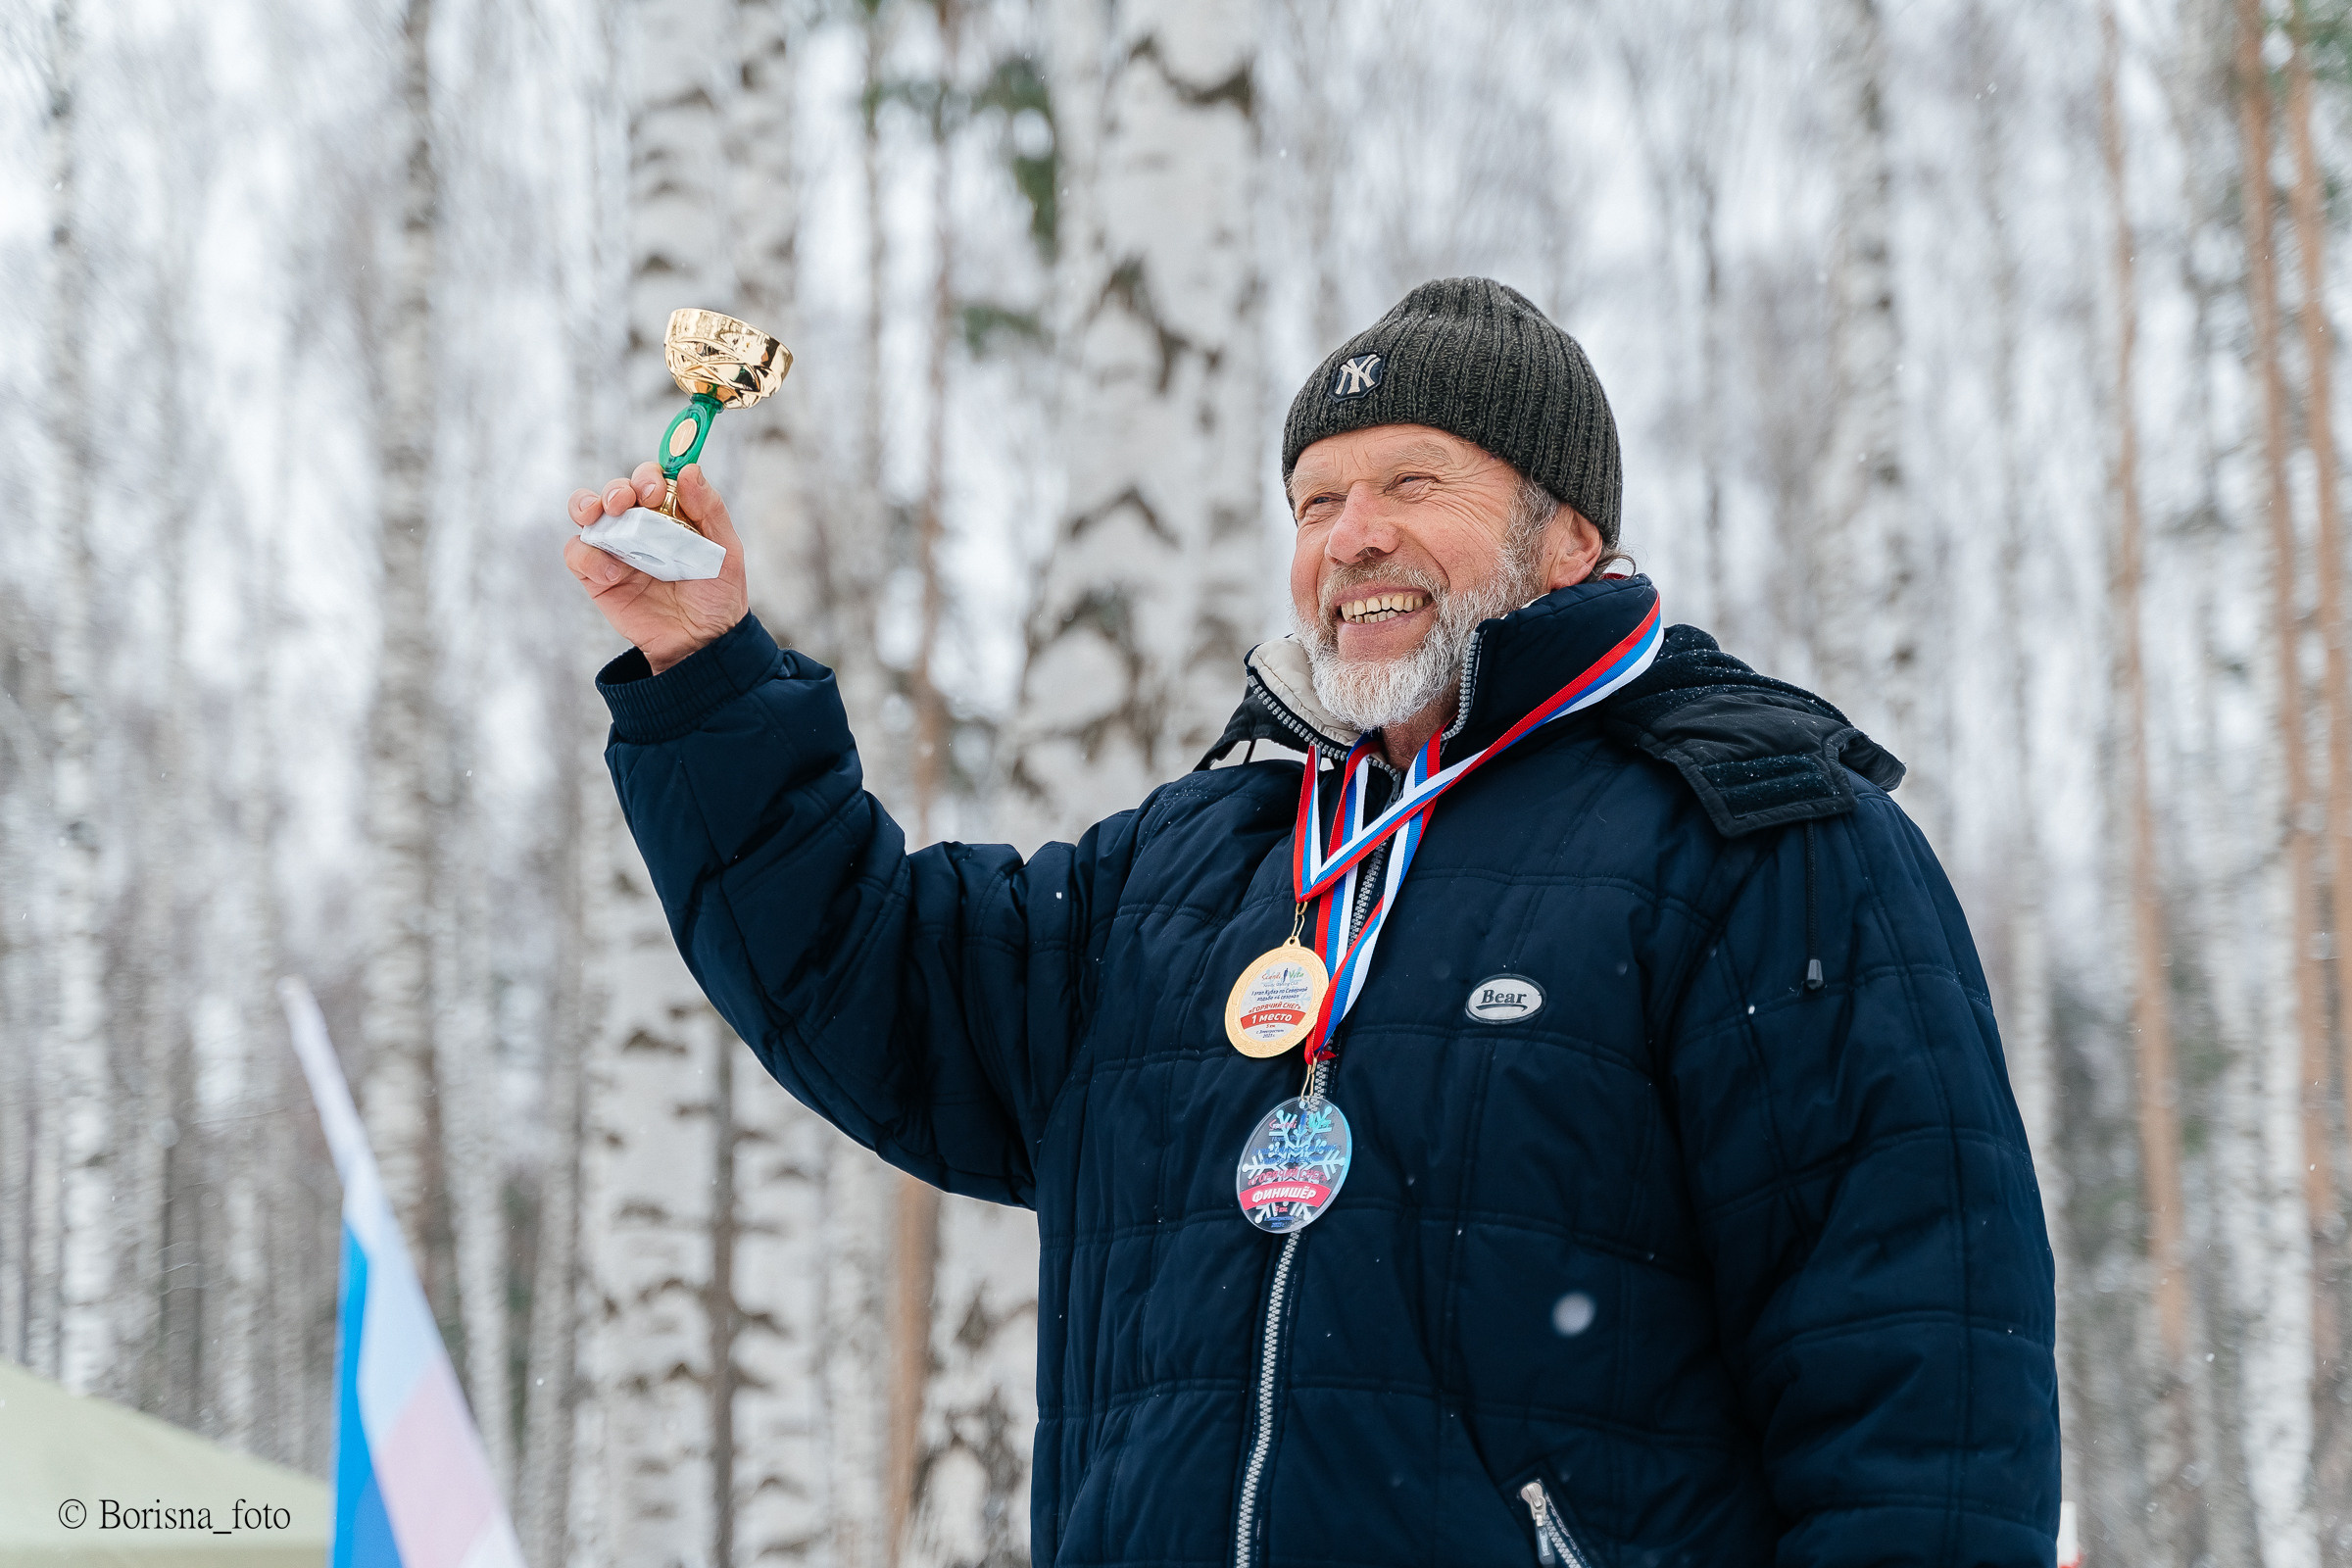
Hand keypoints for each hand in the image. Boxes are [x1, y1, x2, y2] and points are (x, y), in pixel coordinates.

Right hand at [565, 462, 747, 673]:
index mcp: (669, 513)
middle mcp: (639, 525)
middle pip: (615, 489)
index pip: (650, 478)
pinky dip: (588, 555)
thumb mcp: (726, 550)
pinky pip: (577, 554)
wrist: (701, 644)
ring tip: (605, 516)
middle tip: (627, 501)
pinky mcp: (597, 577)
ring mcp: (615, 549)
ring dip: (588, 505)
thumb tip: (689, 470)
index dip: (648, 475)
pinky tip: (614, 572)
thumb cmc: (717, 595)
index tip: (657, 490)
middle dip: (617, 488)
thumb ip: (710, 509)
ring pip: (586, 511)